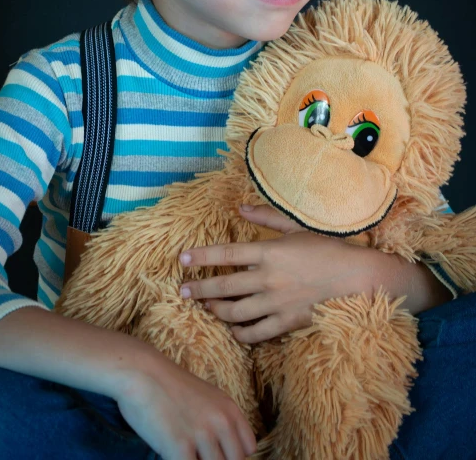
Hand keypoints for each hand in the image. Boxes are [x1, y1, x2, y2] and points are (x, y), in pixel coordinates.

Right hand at [113, 341, 256, 459]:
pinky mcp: (180, 446)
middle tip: (196, 452)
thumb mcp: (205, 397)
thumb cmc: (167, 385)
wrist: (140, 371)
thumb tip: (222, 450)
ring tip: (181, 449)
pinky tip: (171, 455)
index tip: (215, 453)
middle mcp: (221, 421)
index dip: (232, 456)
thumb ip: (219, 420)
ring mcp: (202, 434)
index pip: (248, 449)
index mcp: (229, 408)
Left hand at [179, 204, 450, 343]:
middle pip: (225, 287)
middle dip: (201, 290)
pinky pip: (256, 333)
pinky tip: (232, 329)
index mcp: (269, 252)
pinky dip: (240, 333)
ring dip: (216, 311)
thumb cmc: (327, 248)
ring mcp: (277, 303)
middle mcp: (268, 279)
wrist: (357, 278)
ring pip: (236, 312)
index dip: (202, 256)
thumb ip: (266, 217)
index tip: (183, 258)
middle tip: (184, 292)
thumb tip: (240, 207)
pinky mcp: (287, 322)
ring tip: (206, 308)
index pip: (227, 253)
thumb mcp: (296, 227)